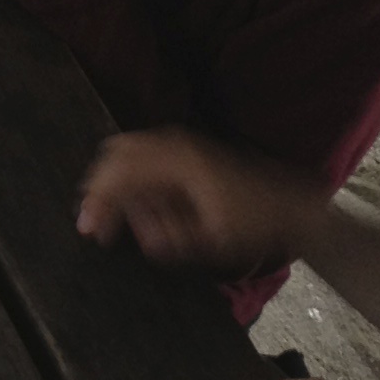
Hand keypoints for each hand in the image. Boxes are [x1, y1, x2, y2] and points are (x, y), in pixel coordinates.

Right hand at [76, 129, 318, 269]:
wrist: (291, 202)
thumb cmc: (255, 222)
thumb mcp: (212, 238)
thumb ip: (170, 237)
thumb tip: (140, 238)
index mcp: (177, 162)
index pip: (119, 173)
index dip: (98, 202)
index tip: (88, 230)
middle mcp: (174, 143)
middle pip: (115, 154)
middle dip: (99, 189)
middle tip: (93, 224)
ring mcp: (180, 142)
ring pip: (127, 151)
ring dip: (113, 182)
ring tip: (111, 218)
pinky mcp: (186, 149)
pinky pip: (143, 154)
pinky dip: (130, 177)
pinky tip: (135, 206)